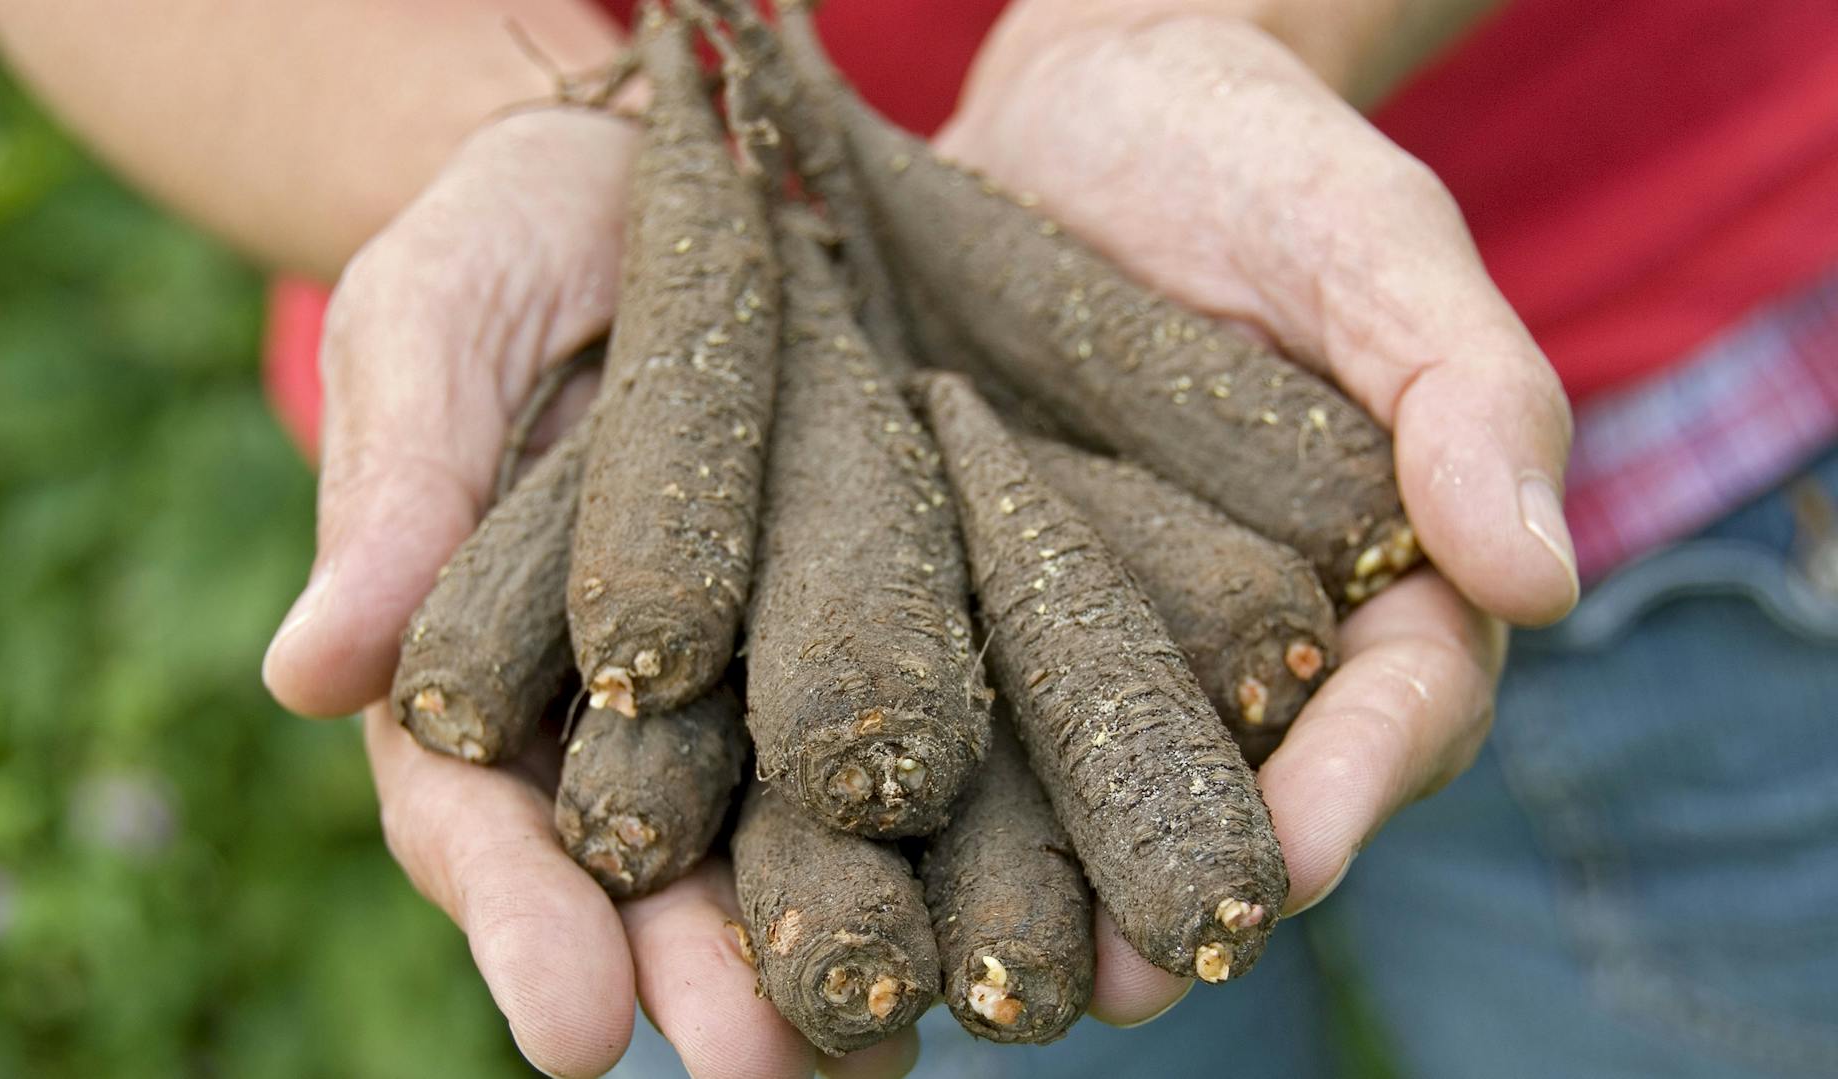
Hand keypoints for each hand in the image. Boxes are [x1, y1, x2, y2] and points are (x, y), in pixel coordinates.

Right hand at [258, 93, 1203, 1074]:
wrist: (681, 189)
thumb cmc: (519, 247)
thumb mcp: (440, 325)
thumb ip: (396, 483)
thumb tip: (306, 673)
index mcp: (485, 676)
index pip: (484, 825)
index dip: (522, 925)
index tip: (571, 1025)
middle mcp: (630, 716)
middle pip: (654, 880)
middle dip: (703, 977)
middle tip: (762, 1066)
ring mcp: (765, 688)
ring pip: (793, 845)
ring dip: (840, 948)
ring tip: (895, 1035)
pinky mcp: (895, 636)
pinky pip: (925, 740)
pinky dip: (963, 825)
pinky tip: (1016, 901)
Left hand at [938, 0, 1562, 1001]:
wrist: (1086, 115)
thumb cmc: (1260, 169)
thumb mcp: (1375, 246)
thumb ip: (1465, 390)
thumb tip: (1539, 576)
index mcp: (1366, 596)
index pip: (1385, 717)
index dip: (1342, 794)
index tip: (1286, 867)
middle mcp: (1218, 654)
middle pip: (1207, 796)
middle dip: (1153, 891)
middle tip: (1101, 980)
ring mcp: (1073, 636)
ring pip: (1056, 784)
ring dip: (1005, 882)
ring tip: (947, 960)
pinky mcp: (948, 599)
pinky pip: (923, 695)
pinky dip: (877, 766)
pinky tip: (814, 831)